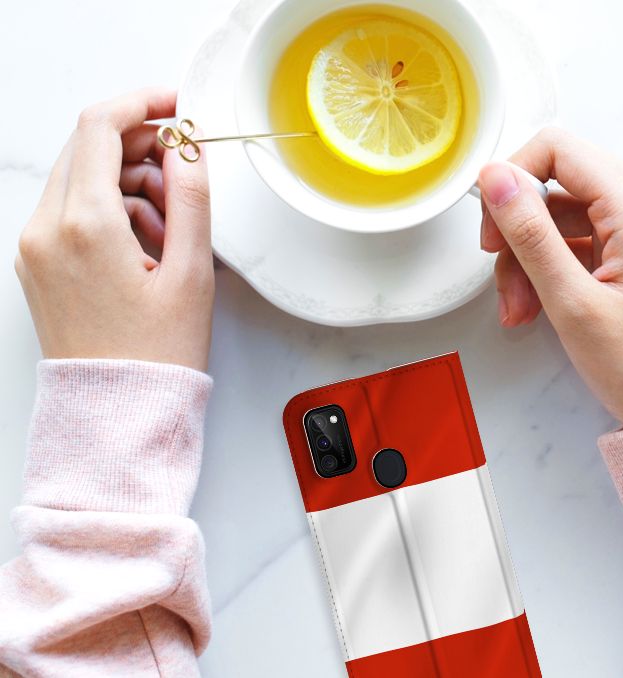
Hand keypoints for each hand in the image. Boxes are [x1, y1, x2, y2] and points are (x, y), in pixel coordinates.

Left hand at [15, 88, 213, 371]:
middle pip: (88, 147)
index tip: (176, 105)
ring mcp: (36, 246)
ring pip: (82, 178)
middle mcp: (47, 229)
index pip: (101, 127)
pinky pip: (72, 210)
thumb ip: (192, 198)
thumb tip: (188, 148)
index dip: (143, 103)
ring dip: (129, 182)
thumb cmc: (156, 354)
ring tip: (173, 228)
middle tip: (185, 173)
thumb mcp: (191, 273)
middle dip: (141, 147)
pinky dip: (111, 209)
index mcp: (85, 225)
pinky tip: (147, 244)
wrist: (117, 411)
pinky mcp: (37, 263)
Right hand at [478, 128, 622, 426]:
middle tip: (502, 277)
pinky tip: (537, 306)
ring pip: (561, 213)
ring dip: (530, 257)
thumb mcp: (571, 301)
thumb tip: (495, 177)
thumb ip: (530, 233)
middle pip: (557, 182)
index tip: (492, 226)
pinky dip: (550, 266)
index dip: (513, 179)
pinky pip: (578, 237)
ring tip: (520, 308)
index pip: (558, 149)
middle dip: (519, 230)